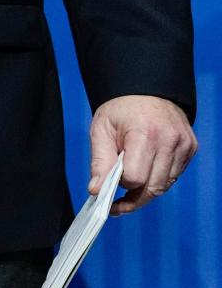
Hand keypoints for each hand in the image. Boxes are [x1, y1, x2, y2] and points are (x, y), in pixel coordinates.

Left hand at [88, 94, 196, 214]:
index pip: (135, 177)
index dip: (122, 182)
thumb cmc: (120, 109)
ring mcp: (183, 145)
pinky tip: (146, 171)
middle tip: (118, 198)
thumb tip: (96, 191)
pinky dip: (159, 179)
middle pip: (153, 187)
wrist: (145, 89)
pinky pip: (174, 176)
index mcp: (145, 133)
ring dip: (147, 189)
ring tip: (131, 183)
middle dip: (134, 195)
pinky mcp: (190, 148)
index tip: (111, 179)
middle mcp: (169, 140)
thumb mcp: (102, 129)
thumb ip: (100, 161)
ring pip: (165, 185)